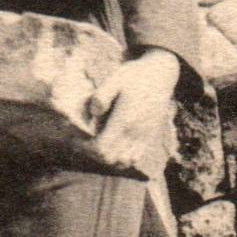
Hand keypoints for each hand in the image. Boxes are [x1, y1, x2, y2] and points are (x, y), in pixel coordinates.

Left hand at [88, 47, 180, 172]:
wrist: (161, 75)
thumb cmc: (135, 76)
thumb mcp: (115, 78)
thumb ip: (101, 96)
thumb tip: (93, 113)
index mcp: (124, 120)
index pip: (101, 148)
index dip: (84, 147)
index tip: (75, 138)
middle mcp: (135, 133)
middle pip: (109, 158)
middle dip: (92, 153)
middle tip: (83, 141)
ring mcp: (144, 137)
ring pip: (123, 162)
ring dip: (108, 158)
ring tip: (98, 144)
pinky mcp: (149, 137)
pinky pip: (135, 157)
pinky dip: (122, 157)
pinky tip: (114, 145)